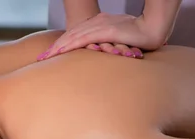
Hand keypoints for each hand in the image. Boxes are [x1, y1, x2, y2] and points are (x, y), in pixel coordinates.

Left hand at [38, 13, 164, 60]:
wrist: (153, 28)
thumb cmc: (140, 37)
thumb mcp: (120, 42)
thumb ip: (109, 47)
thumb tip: (105, 57)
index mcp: (100, 24)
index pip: (77, 35)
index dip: (62, 45)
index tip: (50, 55)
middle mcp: (97, 23)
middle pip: (71, 35)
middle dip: (55, 47)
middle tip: (41, 58)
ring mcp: (101, 25)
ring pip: (74, 36)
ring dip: (59, 47)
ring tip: (46, 57)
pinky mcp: (105, 30)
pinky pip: (84, 37)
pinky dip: (71, 44)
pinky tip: (61, 51)